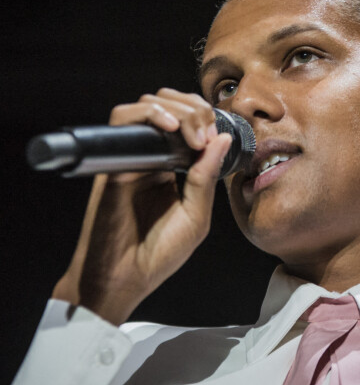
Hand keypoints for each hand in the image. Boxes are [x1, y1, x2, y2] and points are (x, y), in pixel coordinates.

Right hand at [52, 89, 231, 324]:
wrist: (124, 278)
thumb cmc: (159, 253)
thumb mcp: (196, 216)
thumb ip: (207, 177)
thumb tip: (222, 138)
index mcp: (174, 169)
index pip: (188, 124)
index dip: (205, 118)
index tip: (217, 136)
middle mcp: (152, 158)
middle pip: (170, 106)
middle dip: (194, 109)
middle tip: (205, 132)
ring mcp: (132, 158)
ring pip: (148, 106)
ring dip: (176, 109)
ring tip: (192, 133)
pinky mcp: (112, 161)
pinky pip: (123, 121)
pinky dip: (148, 114)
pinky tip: (169, 127)